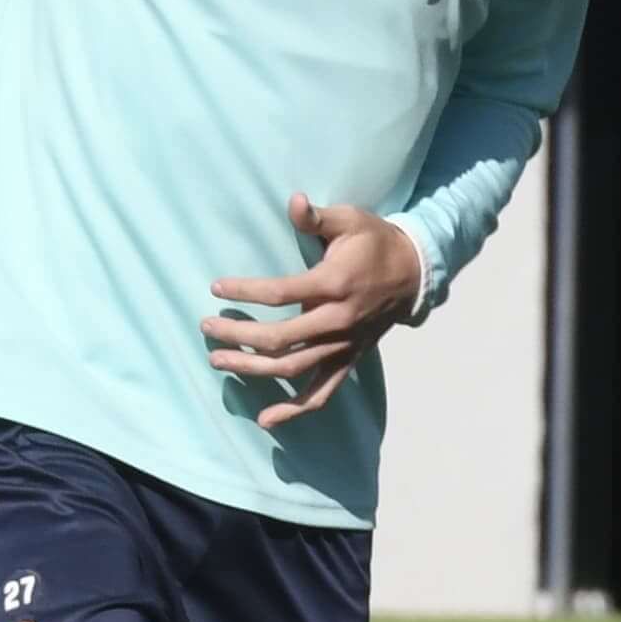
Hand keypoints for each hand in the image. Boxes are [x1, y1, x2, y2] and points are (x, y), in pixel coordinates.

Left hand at [204, 194, 426, 428]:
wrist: (413, 274)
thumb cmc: (374, 242)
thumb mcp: (350, 220)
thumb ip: (318, 217)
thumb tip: (294, 200)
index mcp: (335, 284)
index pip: (281, 293)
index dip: (245, 291)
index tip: (216, 288)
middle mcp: (338, 320)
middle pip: (280, 339)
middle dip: (238, 336)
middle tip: (207, 327)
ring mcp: (342, 345)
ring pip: (293, 368)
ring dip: (252, 368)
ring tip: (218, 360)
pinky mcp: (347, 359)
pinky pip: (321, 393)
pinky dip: (294, 410)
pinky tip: (266, 420)